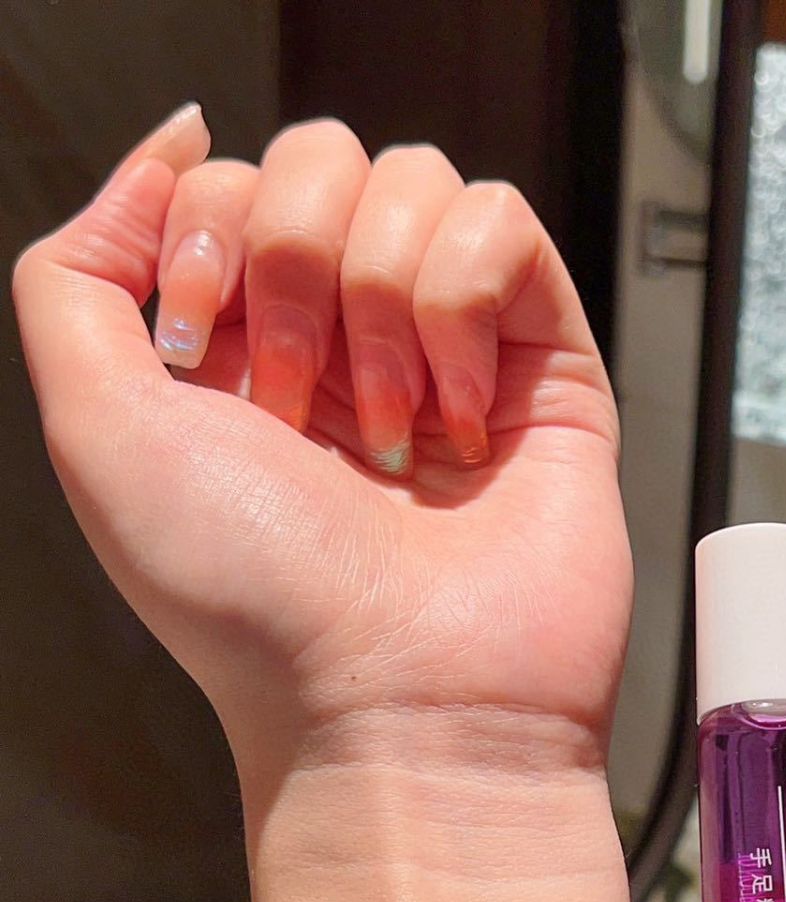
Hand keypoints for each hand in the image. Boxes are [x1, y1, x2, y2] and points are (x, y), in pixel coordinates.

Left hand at [15, 106, 656, 901]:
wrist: (402, 704)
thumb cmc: (258, 604)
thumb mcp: (97, 433)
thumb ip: (79, 273)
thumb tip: (171, 149)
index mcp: (242, 350)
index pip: (227, 184)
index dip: (207, 244)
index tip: (207, 355)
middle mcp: (347, 339)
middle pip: (324, 157)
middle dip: (298, 269)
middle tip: (308, 406)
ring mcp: (451, 347)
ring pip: (418, 180)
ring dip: (384, 302)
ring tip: (396, 432)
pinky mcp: (543, 362)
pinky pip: (504, 226)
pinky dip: (465, 311)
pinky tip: (465, 422)